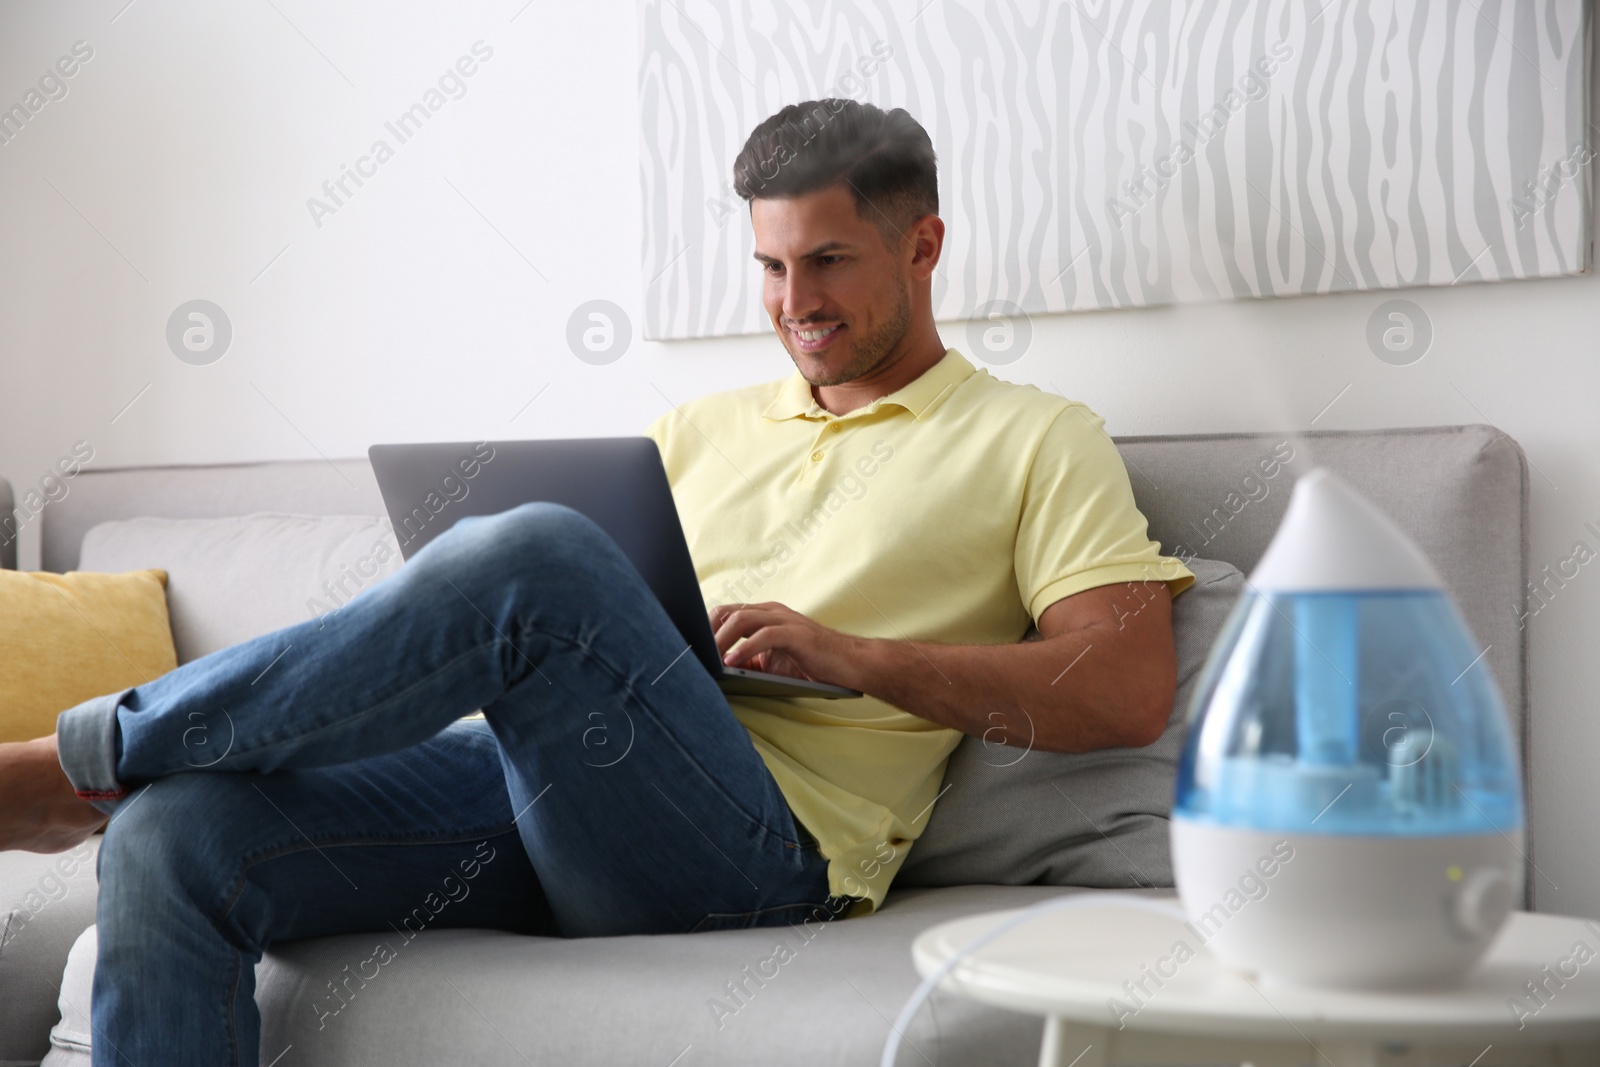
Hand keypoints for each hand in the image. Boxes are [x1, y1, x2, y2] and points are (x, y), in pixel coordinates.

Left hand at [709, 601, 862, 688]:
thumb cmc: (812, 664)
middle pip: (727, 611)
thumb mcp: (772, 662)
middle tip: (694, 654)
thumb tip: (714, 670)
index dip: (704, 628)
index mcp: (764, 615)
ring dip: (720, 639)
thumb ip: (747, 660)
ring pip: (742, 619)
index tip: (689, 646)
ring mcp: (785, 620)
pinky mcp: (797, 634)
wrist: (852, 664)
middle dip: (707, 632)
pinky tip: (731, 662)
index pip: (725, 612)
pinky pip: (764, 635)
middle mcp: (772, 612)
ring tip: (709, 658)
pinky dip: (743, 648)